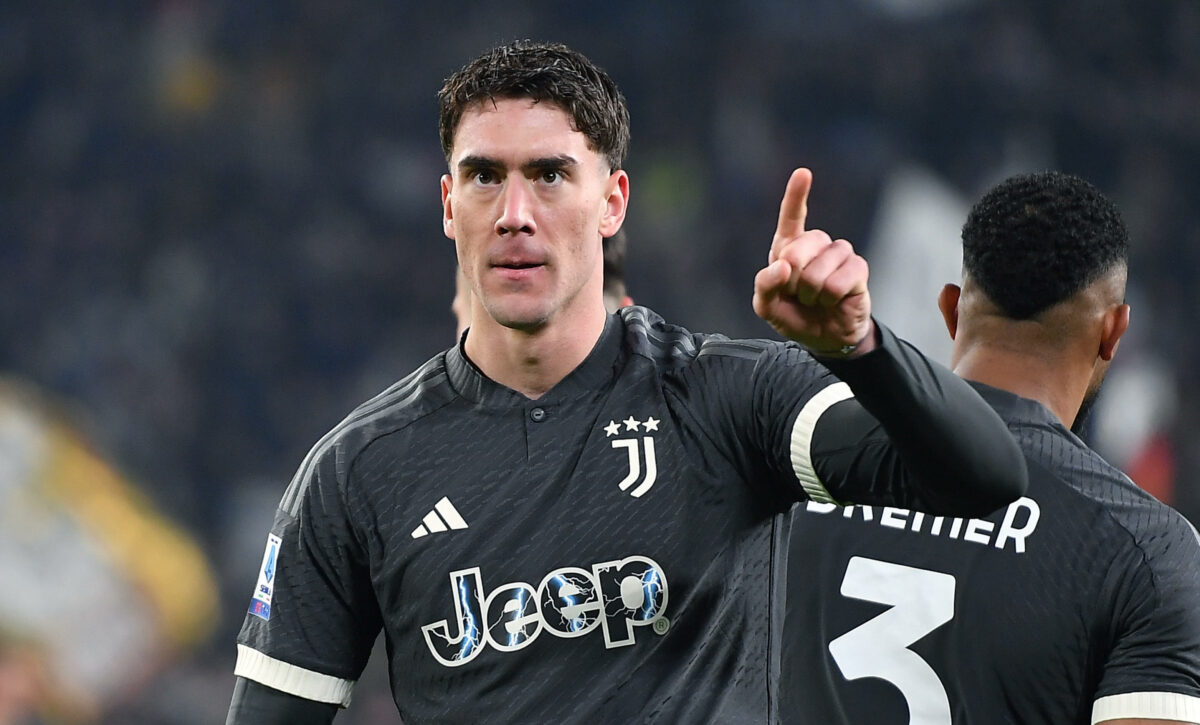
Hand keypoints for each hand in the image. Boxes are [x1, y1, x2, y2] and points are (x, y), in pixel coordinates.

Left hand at [752, 168, 874, 355]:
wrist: (823, 338)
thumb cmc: (793, 316)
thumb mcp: (767, 306)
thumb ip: (765, 285)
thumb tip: (782, 266)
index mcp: (789, 248)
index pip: (791, 218)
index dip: (796, 196)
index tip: (803, 174)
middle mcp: (816, 246)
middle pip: (801, 247)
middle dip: (793, 278)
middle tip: (797, 294)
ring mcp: (839, 254)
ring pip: (820, 268)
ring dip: (812, 292)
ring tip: (816, 300)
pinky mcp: (858, 269)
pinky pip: (839, 281)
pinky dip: (830, 298)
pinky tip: (833, 302)